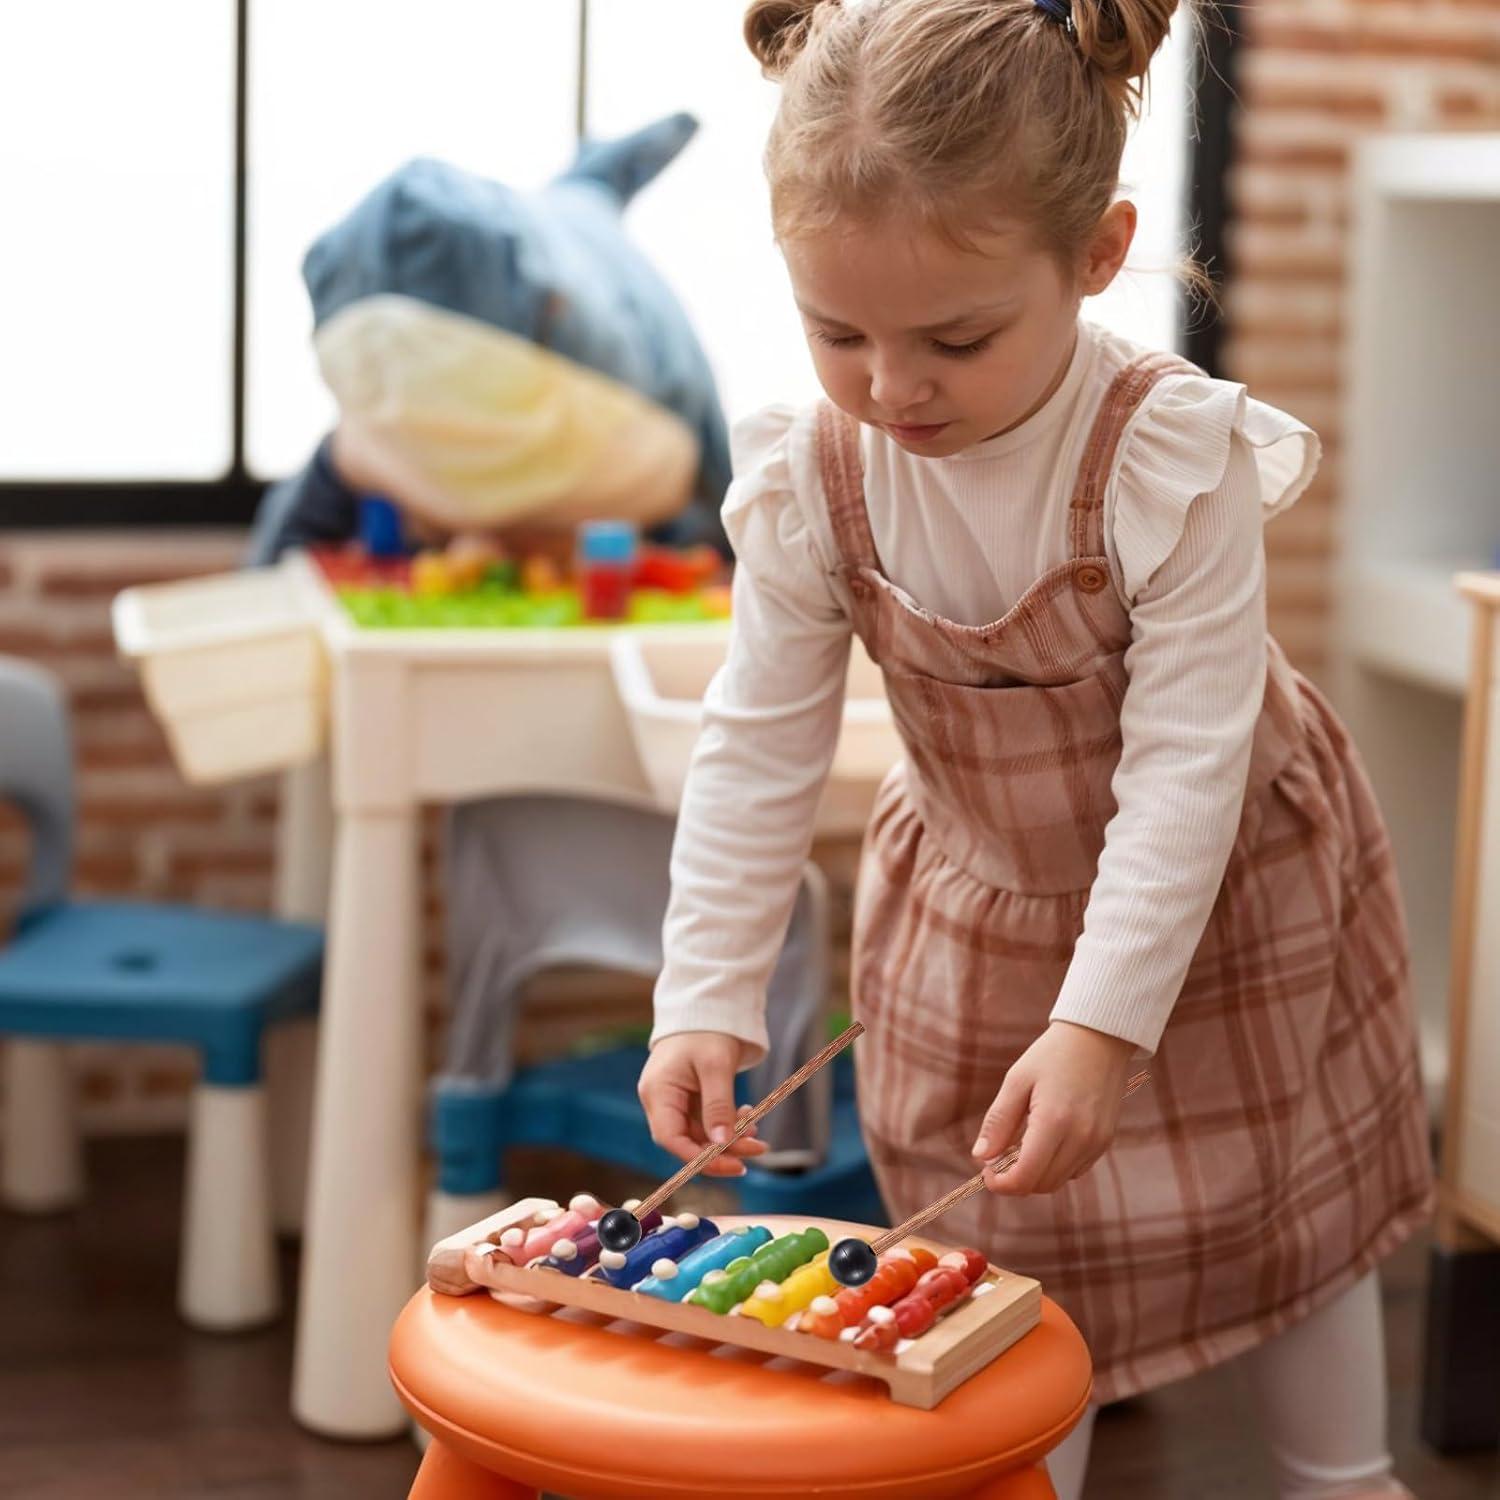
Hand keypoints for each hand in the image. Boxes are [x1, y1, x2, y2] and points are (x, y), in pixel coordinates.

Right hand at [637, 1032, 768, 1177]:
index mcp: (658, 1092)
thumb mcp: (715, 1066)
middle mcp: (662, 1100)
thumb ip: (717, 1106)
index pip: (670, 1137)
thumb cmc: (707, 1030)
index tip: (732, 1164)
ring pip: (700, 1134)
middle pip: (687, 1140)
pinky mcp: (690, 1099)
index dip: (698, 1158)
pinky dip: (727, 1125)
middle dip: (722, 1149)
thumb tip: (720, 1146)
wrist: (710, 1005)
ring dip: (729, 1138)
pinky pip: (707, 1122)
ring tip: (757, 1135)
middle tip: (757, 1149)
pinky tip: (747, 1118)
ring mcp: (675, 1101)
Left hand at [971, 1022, 1137, 1195]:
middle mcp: (1081, 1138)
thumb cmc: (1052, 1055)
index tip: (986, 1170)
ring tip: (1022, 1143)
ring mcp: (1097, 1142)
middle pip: (1042, 1184)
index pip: (1025, 1178)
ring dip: (1036, 1173)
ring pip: (1059, 1181)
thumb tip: (981, 1157)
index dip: (1000, 1183)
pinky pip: (1076, 1170)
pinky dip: (1056, 1165)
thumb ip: (998, 1122)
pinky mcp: (1106, 1141)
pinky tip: (1047, 1140)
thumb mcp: (1017, 1081)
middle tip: (999, 1156)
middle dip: (1016, 1179)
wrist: (1098, 1037)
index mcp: (1054, 1122)